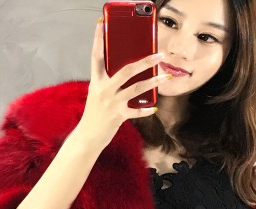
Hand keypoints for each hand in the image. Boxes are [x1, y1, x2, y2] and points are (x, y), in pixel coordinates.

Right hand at [78, 18, 171, 146]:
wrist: (88, 137)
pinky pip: (137, 111)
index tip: (101, 24)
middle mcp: (103, 90)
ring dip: (155, 81)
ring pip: (137, 88)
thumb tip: (129, 70)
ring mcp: (112, 103)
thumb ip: (109, 82)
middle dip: (145, 61)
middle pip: (126, 70)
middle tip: (159, 55)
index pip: (96, 57)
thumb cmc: (95, 114)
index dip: (98, 40)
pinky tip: (155, 108)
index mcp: (96, 81)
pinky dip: (146, 109)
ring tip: (167, 76)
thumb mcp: (98, 93)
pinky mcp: (119, 116)